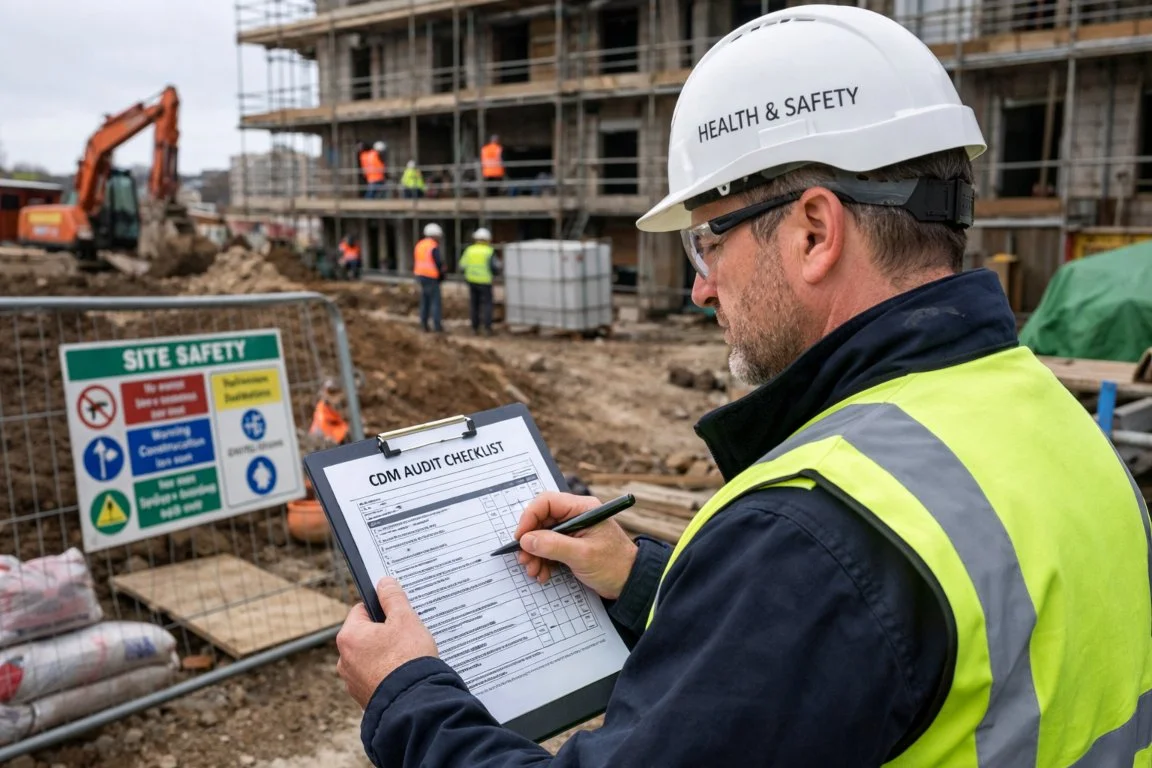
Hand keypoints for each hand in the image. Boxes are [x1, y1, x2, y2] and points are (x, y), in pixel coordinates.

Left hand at [336, 577, 437, 708]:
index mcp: (349, 636)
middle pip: (365, 634)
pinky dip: (386, 673)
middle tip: (406, 636)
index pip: (361, 610)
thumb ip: (393, 598)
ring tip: (407, 657)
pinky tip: (403, 674)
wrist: (415, 702)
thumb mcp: (405, 620)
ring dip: (385, 654)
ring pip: (370, 657)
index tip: (397, 614)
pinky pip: (375, 676)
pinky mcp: (363, 697)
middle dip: (384, 633)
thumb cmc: (408, 658)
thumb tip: (384, 583)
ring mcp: (352, 681)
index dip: (381, 609)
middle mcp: (344, 659)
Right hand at [514, 492, 637, 599]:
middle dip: (531, 541)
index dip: (529, 517)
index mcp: (582, 509)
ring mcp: (573, 531)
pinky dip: (543, 561)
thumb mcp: (582, 555)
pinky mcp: (571, 546)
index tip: (521, 537)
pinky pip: (549, 549)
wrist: (630, 583)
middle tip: (525, 559)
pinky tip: (543, 573)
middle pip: (542, 521)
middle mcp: (576, 516)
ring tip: (534, 570)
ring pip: (543, 536)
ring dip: (535, 554)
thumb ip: (553, 545)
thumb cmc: (615, 565)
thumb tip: (527, 539)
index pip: (547, 502)